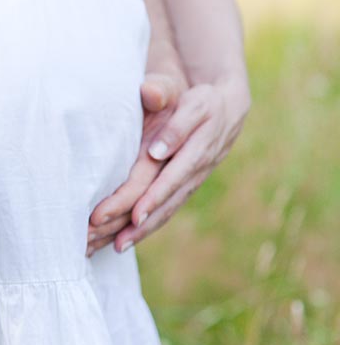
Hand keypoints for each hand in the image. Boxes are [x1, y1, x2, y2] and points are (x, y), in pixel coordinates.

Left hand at [87, 73, 184, 254]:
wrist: (227, 104)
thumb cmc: (201, 98)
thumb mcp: (192, 100)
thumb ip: (173, 116)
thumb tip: (156, 150)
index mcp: (200, 147)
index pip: (174, 177)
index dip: (155, 197)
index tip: (135, 215)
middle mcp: (198, 169)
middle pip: (169, 201)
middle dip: (144, 222)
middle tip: (117, 240)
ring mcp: (193, 179)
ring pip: (168, 209)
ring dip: (143, 230)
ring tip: (116, 246)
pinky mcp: (186, 185)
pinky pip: (167, 209)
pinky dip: (148, 226)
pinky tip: (124, 240)